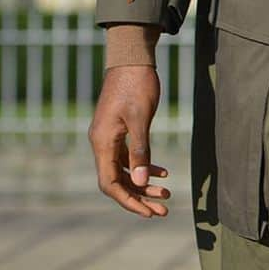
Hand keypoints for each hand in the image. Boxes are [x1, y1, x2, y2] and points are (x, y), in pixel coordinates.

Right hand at [88, 66, 170, 216]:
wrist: (131, 57)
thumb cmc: (136, 84)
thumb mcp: (141, 118)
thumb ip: (140, 150)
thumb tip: (141, 182)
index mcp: (102, 142)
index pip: (110, 184)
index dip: (128, 201)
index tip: (148, 212)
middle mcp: (101, 143)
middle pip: (117, 181)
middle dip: (139, 197)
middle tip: (164, 210)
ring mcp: (108, 137)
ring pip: (124, 170)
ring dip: (144, 184)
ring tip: (167, 194)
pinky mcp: (118, 130)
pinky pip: (128, 157)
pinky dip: (144, 166)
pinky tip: (163, 172)